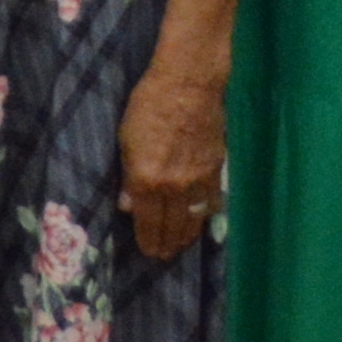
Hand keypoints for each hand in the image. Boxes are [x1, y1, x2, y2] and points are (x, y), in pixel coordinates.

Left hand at [118, 68, 227, 261]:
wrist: (188, 85)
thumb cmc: (148, 105)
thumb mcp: (125, 139)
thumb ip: (128, 177)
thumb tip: (128, 205)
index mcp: (147, 180)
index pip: (147, 221)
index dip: (147, 239)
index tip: (148, 252)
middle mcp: (174, 187)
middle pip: (172, 226)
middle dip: (167, 244)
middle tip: (163, 256)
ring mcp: (198, 181)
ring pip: (194, 220)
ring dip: (186, 236)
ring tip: (180, 246)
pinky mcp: (216, 170)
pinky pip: (211, 202)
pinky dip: (205, 215)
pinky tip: (200, 220)